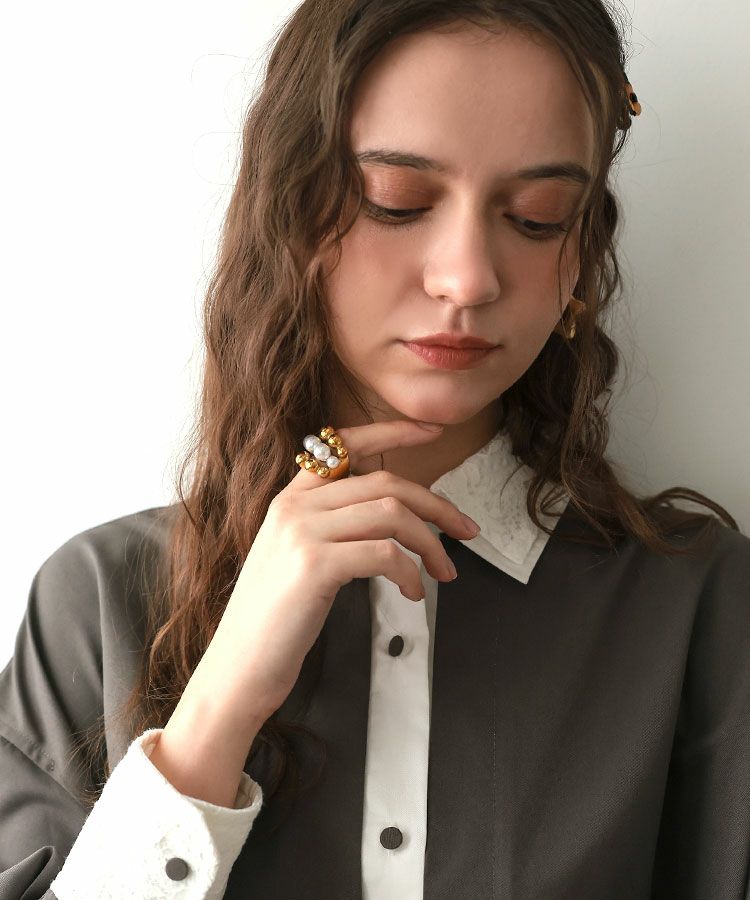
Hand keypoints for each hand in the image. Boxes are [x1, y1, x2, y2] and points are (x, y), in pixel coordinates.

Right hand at [200, 419, 480, 725]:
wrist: (237, 668)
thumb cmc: (274, 619)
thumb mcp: (296, 556)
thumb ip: (332, 526)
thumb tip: (394, 517)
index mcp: (291, 497)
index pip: (346, 443)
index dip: (394, 432)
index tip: (433, 432)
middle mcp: (295, 506)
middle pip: (385, 483)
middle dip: (437, 505)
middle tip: (466, 530)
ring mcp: (302, 533)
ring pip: (391, 514)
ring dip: (430, 543)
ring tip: (443, 571)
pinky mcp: (314, 565)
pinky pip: (385, 554)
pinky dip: (411, 573)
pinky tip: (413, 592)